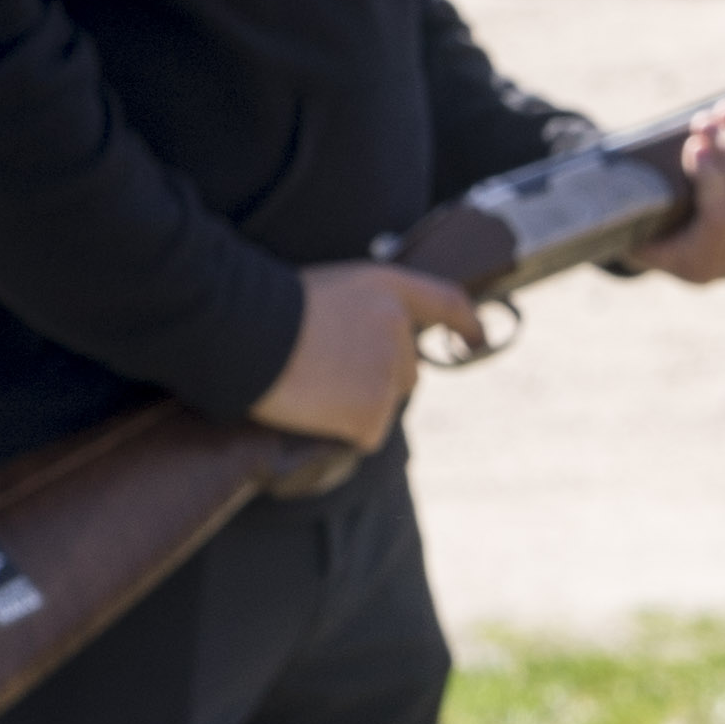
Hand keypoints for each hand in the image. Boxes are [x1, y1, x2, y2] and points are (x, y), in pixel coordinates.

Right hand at [254, 257, 483, 446]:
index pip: (445, 302)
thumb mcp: (326, 289)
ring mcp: (389, 370)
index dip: (465, 321)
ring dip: (352, 407)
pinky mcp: (373, 409)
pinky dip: (340, 432)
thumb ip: (361, 314)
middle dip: (375, 381)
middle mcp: (399, 329)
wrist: (246, 329)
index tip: (478, 337)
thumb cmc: (269, 308)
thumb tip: (368, 349)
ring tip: (309, 385)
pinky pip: (365, 435)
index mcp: (388, 289)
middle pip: (407, 373)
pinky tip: (312, 408)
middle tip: (325, 374)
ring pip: (382, 405)